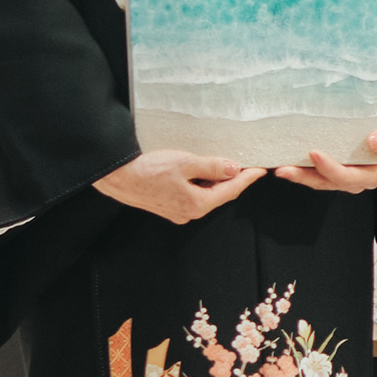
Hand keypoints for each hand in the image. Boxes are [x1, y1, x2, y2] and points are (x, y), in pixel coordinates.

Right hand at [95, 148, 263, 222]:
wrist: (117, 176)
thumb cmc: (147, 170)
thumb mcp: (185, 163)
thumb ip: (212, 167)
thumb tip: (233, 169)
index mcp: (196, 204)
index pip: (230, 191)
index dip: (247, 179)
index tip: (260, 170)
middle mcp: (188, 213)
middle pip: (219, 195)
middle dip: (233, 180)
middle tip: (247, 165)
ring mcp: (177, 211)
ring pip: (205, 195)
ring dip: (215, 181)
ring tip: (225, 165)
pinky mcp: (167, 205)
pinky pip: (192, 195)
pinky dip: (201, 184)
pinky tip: (201, 172)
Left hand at [273, 109, 376, 193]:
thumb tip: (375, 142)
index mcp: (370, 175)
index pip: (348, 177)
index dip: (330, 169)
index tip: (314, 153)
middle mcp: (353, 181)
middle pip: (326, 183)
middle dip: (304, 177)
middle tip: (285, 168)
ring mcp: (338, 177)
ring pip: (316, 181)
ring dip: (297, 176)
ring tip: (279, 168)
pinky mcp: (327, 171)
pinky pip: (312, 174)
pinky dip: (298, 170)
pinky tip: (283, 163)